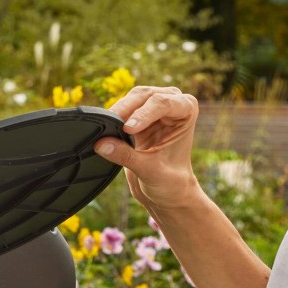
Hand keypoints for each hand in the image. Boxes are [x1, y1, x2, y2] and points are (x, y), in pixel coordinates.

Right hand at [94, 85, 202, 214]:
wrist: (167, 191)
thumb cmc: (171, 181)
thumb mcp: (149, 170)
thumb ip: (126, 156)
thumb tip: (101, 144)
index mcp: (186, 110)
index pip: (163, 103)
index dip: (143, 114)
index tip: (128, 129)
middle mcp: (172, 102)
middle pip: (144, 96)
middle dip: (126, 109)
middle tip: (110, 123)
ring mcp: (154, 106)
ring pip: (130, 99)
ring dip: (118, 112)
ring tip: (107, 127)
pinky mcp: (137, 114)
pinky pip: (121, 109)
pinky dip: (113, 117)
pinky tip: (107, 129)